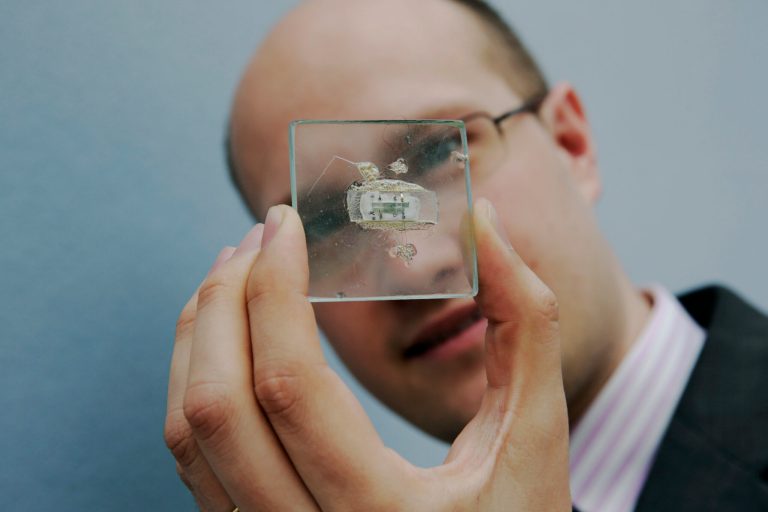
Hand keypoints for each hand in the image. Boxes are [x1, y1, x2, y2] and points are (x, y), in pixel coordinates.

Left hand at [164, 198, 570, 510]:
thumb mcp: (536, 429)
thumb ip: (523, 322)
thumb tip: (484, 219)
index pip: (290, 386)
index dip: (275, 290)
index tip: (285, 224)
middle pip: (220, 405)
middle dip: (227, 299)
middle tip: (258, 237)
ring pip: (189, 434)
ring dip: (200, 335)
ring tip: (236, 272)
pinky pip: (195, 456)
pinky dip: (197, 380)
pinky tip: (228, 336)